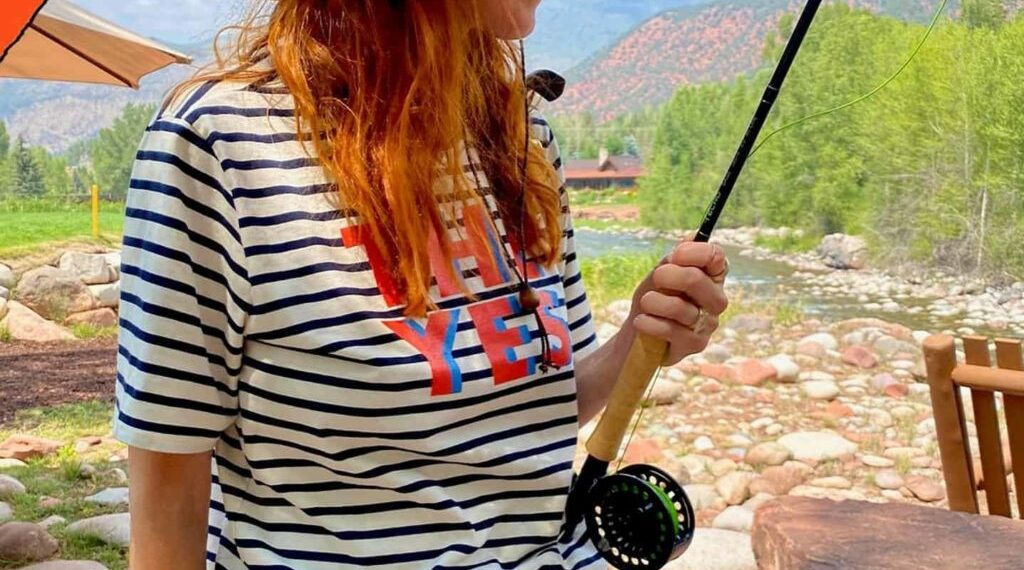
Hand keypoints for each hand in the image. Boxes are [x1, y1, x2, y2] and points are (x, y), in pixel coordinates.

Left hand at [626, 241, 729, 364]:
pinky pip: (672, 330)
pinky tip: (641, 321)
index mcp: (711, 276)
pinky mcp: (695, 344)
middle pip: (698, 280)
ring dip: (655, 302)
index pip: (716, 257)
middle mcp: (715, 299)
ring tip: (646, 302)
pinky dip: (651, 323)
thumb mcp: (661, 274)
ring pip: (681, 308)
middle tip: (656, 278)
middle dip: (670, 276)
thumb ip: (676, 258)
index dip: (695, 252)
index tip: (676, 254)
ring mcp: (707, 323)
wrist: (639, 331)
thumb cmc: (655, 298)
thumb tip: (693, 235)